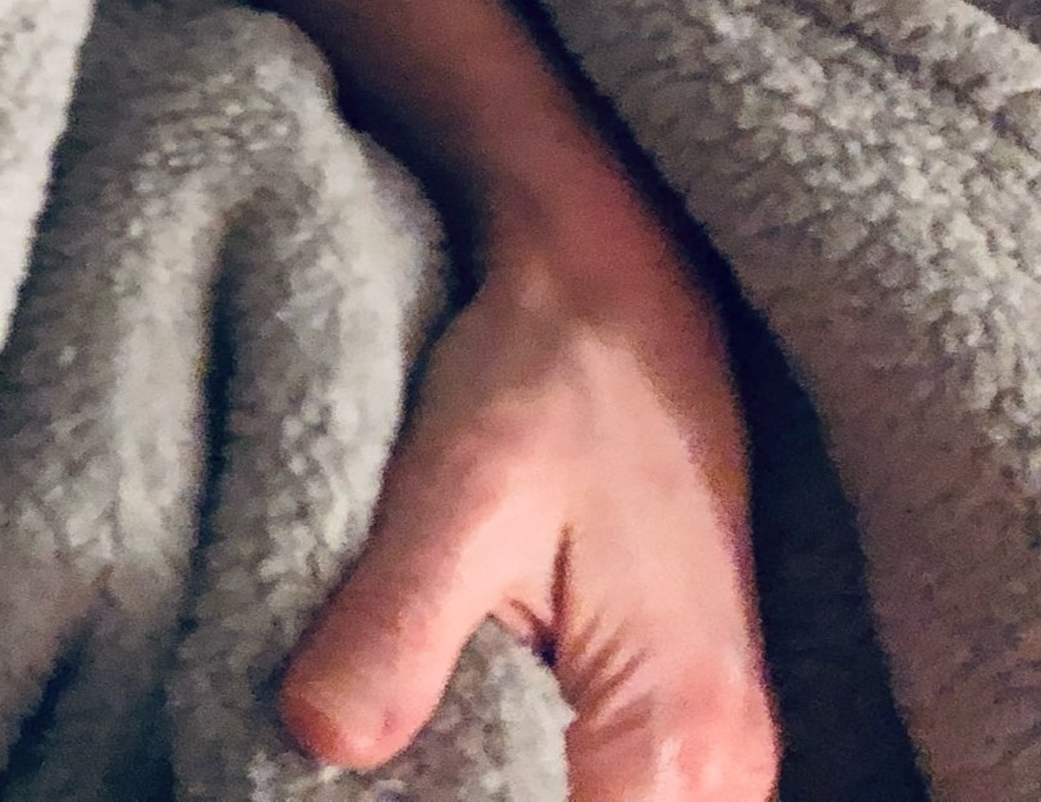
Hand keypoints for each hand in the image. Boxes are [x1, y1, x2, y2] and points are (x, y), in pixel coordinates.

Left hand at [281, 232, 777, 800]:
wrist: (620, 290)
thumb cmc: (551, 372)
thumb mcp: (456, 492)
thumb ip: (393, 630)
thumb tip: (317, 740)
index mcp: (675, 738)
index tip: (357, 776)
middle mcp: (723, 769)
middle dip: (456, 798)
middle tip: (356, 734)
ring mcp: (712, 745)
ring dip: (483, 783)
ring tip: (387, 723)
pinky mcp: (679, 707)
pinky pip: (597, 781)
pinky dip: (510, 763)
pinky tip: (435, 717)